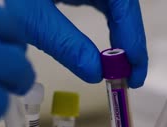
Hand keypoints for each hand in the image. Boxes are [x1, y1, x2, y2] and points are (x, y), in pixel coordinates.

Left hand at [5, 0, 147, 86]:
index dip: (134, 44)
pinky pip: (103, 2)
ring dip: (119, 36)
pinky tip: (104, 46)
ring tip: (117, 68)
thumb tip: (94, 73)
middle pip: (125, 8)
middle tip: (127, 78)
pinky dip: (107, 25)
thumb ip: (64, 43)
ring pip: (116, 6)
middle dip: (129, 43)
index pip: (126, 8)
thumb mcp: (33, 15)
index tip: (133, 76)